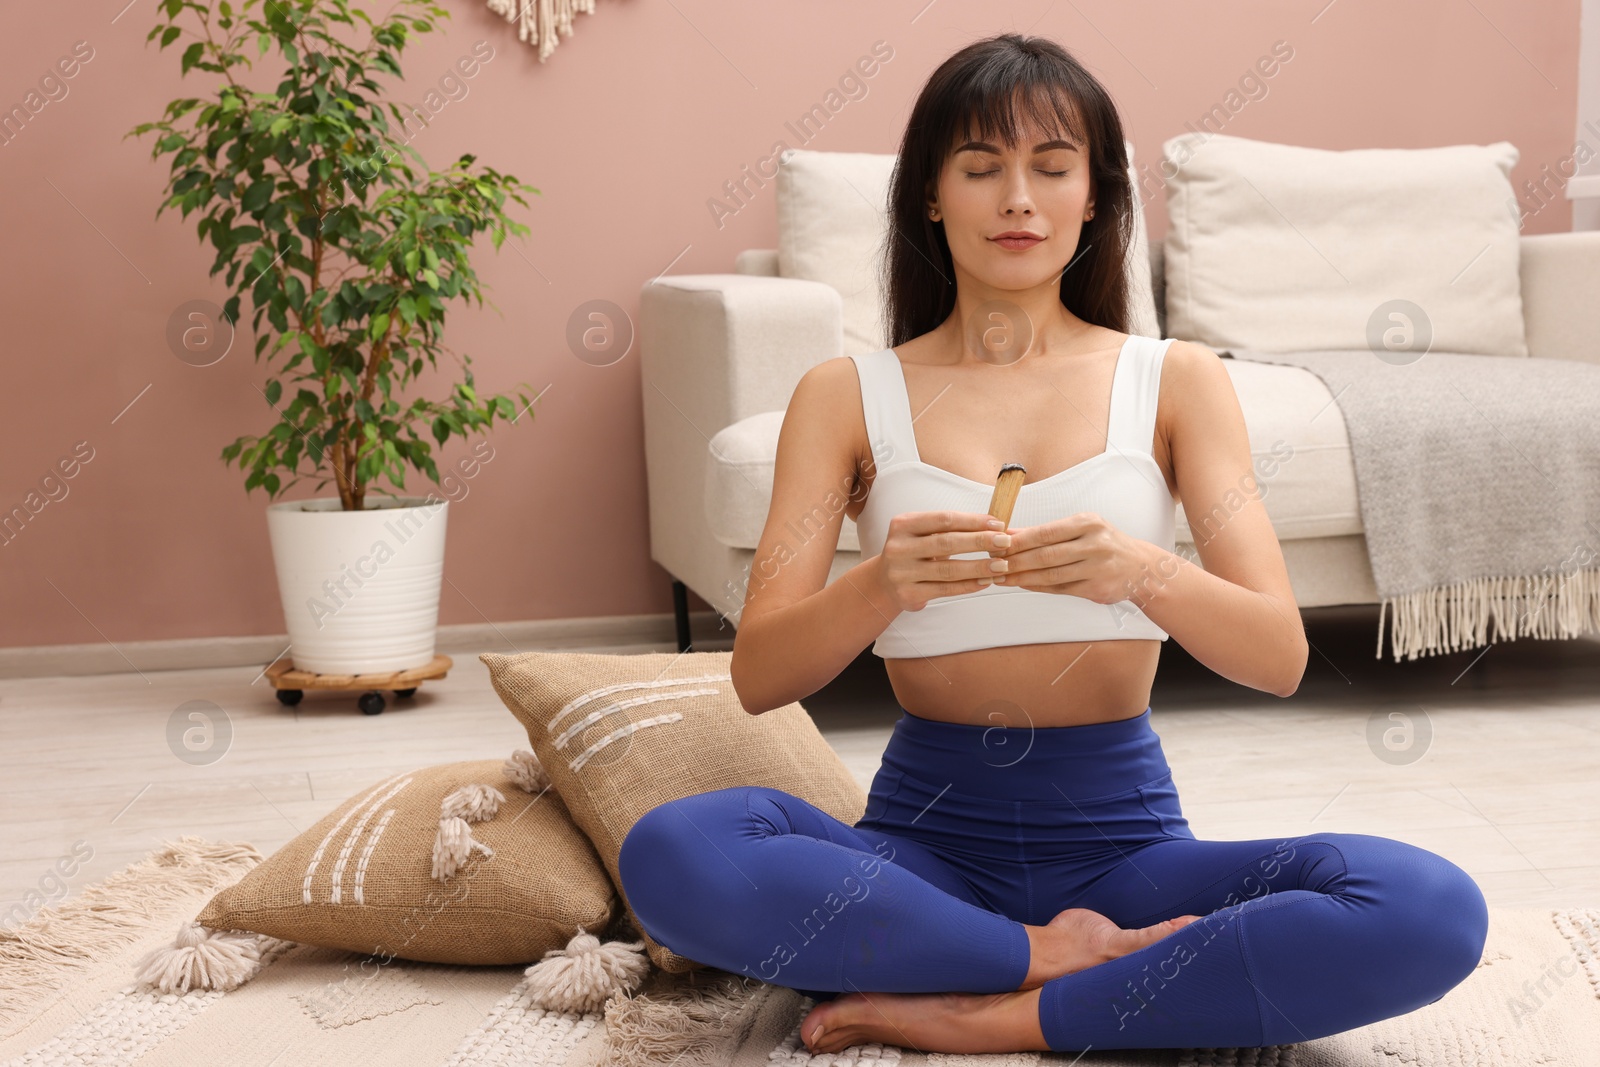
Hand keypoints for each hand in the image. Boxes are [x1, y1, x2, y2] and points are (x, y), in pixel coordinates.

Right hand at [872, 510, 1013, 612]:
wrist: (883, 582)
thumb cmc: (913, 552)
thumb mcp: (922, 534)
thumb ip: (949, 528)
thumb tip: (993, 526)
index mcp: (903, 524)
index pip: (944, 519)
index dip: (973, 521)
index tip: (998, 524)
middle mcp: (899, 547)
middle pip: (946, 542)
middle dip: (980, 542)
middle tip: (1005, 542)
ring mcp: (902, 572)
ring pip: (948, 569)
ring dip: (979, 567)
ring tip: (1002, 565)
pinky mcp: (908, 594)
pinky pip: (945, 589)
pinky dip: (968, 585)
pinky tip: (985, 581)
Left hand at [990, 512, 1147, 603]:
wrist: (1140, 568)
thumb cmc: (1104, 544)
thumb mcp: (1081, 529)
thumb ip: (1046, 533)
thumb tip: (1009, 534)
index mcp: (1088, 523)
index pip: (1045, 533)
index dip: (1018, 541)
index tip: (996, 544)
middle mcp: (1095, 544)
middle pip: (1045, 555)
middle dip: (1015, 561)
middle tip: (993, 564)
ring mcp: (1097, 567)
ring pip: (1051, 574)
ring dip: (1022, 577)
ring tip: (1001, 577)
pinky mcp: (1097, 588)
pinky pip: (1060, 588)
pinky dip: (1037, 586)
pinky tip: (1022, 584)